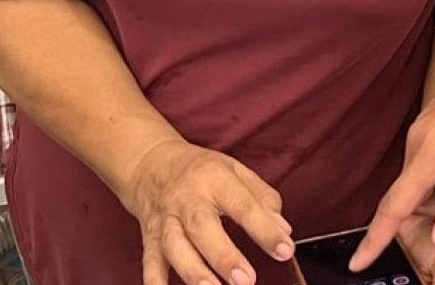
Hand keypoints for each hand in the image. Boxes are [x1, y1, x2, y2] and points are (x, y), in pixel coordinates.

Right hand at [123, 140, 293, 284]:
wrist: (150, 163)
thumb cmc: (200, 170)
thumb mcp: (237, 171)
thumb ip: (264, 199)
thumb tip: (283, 230)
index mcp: (215, 179)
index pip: (243, 205)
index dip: (265, 229)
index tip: (285, 250)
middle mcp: (188, 199)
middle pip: (202, 228)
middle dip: (224, 257)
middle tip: (245, 280)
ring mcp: (166, 220)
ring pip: (175, 247)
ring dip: (193, 272)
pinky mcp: (149, 237)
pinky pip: (149, 261)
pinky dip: (154, 281)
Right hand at [351, 65, 434, 272]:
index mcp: (428, 155)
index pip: (393, 207)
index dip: (375, 238)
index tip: (357, 262)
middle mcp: (418, 138)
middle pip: (408, 190)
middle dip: (429, 207)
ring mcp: (424, 125)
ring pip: (420, 173)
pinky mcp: (432, 118)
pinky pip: (426, 154)